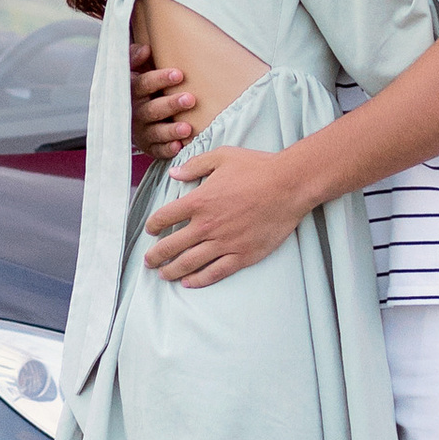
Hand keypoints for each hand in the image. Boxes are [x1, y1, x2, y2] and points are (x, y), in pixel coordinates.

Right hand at [129, 40, 199, 158]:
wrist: (131, 113)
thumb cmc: (141, 86)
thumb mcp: (135, 69)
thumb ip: (136, 57)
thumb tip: (146, 49)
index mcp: (131, 91)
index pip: (142, 84)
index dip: (159, 79)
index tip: (179, 74)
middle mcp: (134, 112)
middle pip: (151, 109)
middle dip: (170, 104)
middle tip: (190, 99)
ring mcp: (141, 131)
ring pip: (155, 132)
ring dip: (170, 130)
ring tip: (187, 128)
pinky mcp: (149, 146)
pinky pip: (157, 150)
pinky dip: (167, 149)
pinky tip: (179, 146)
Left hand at [143, 143, 311, 286]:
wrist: (289, 186)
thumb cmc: (257, 168)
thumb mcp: (223, 157)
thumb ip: (195, 165)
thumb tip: (174, 174)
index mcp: (200, 201)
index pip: (165, 217)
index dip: (153, 225)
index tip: (150, 230)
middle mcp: (207, 225)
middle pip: (172, 245)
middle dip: (155, 255)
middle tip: (148, 261)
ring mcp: (224, 243)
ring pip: (190, 263)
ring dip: (172, 270)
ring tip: (163, 274)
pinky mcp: (242, 255)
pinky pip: (215, 272)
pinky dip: (199, 280)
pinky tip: (189, 282)